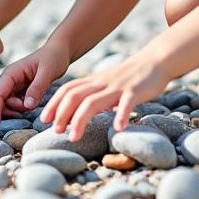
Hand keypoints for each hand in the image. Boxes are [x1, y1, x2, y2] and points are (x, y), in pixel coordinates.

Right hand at [0, 42, 69, 122]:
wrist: (59, 52)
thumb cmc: (53, 57)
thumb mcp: (47, 71)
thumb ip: (37, 88)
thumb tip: (27, 106)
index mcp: (11, 73)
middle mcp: (8, 80)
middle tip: (14, 119)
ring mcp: (13, 86)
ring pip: (4, 105)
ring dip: (12, 111)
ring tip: (28, 108)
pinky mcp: (20, 92)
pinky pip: (14, 105)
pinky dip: (18, 110)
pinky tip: (29, 108)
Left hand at [40, 53, 169, 140]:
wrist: (155, 61)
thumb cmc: (130, 78)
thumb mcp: (107, 85)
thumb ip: (93, 97)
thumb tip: (76, 117)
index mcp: (94, 82)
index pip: (68, 90)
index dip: (54, 104)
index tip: (44, 119)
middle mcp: (102, 83)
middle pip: (75, 96)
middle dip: (62, 113)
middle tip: (55, 131)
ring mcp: (118, 87)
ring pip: (94, 101)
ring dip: (81, 119)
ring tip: (74, 137)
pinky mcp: (135, 91)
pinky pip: (127, 103)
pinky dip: (121, 115)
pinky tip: (118, 129)